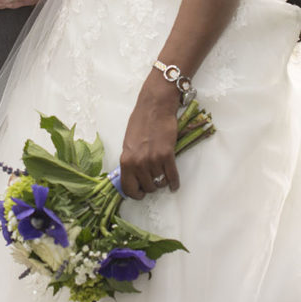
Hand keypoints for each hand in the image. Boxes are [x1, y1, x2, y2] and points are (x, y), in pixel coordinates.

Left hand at [119, 73, 181, 198]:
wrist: (155, 107)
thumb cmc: (141, 121)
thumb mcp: (128, 142)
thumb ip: (130, 160)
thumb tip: (133, 175)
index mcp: (126, 159)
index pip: (128, 187)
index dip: (135, 194)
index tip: (140, 194)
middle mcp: (138, 162)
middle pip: (147, 187)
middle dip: (151, 185)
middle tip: (154, 180)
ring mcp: (153, 159)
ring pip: (160, 182)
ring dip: (162, 181)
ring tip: (163, 175)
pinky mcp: (167, 155)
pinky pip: (172, 176)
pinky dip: (174, 182)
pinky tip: (174, 184)